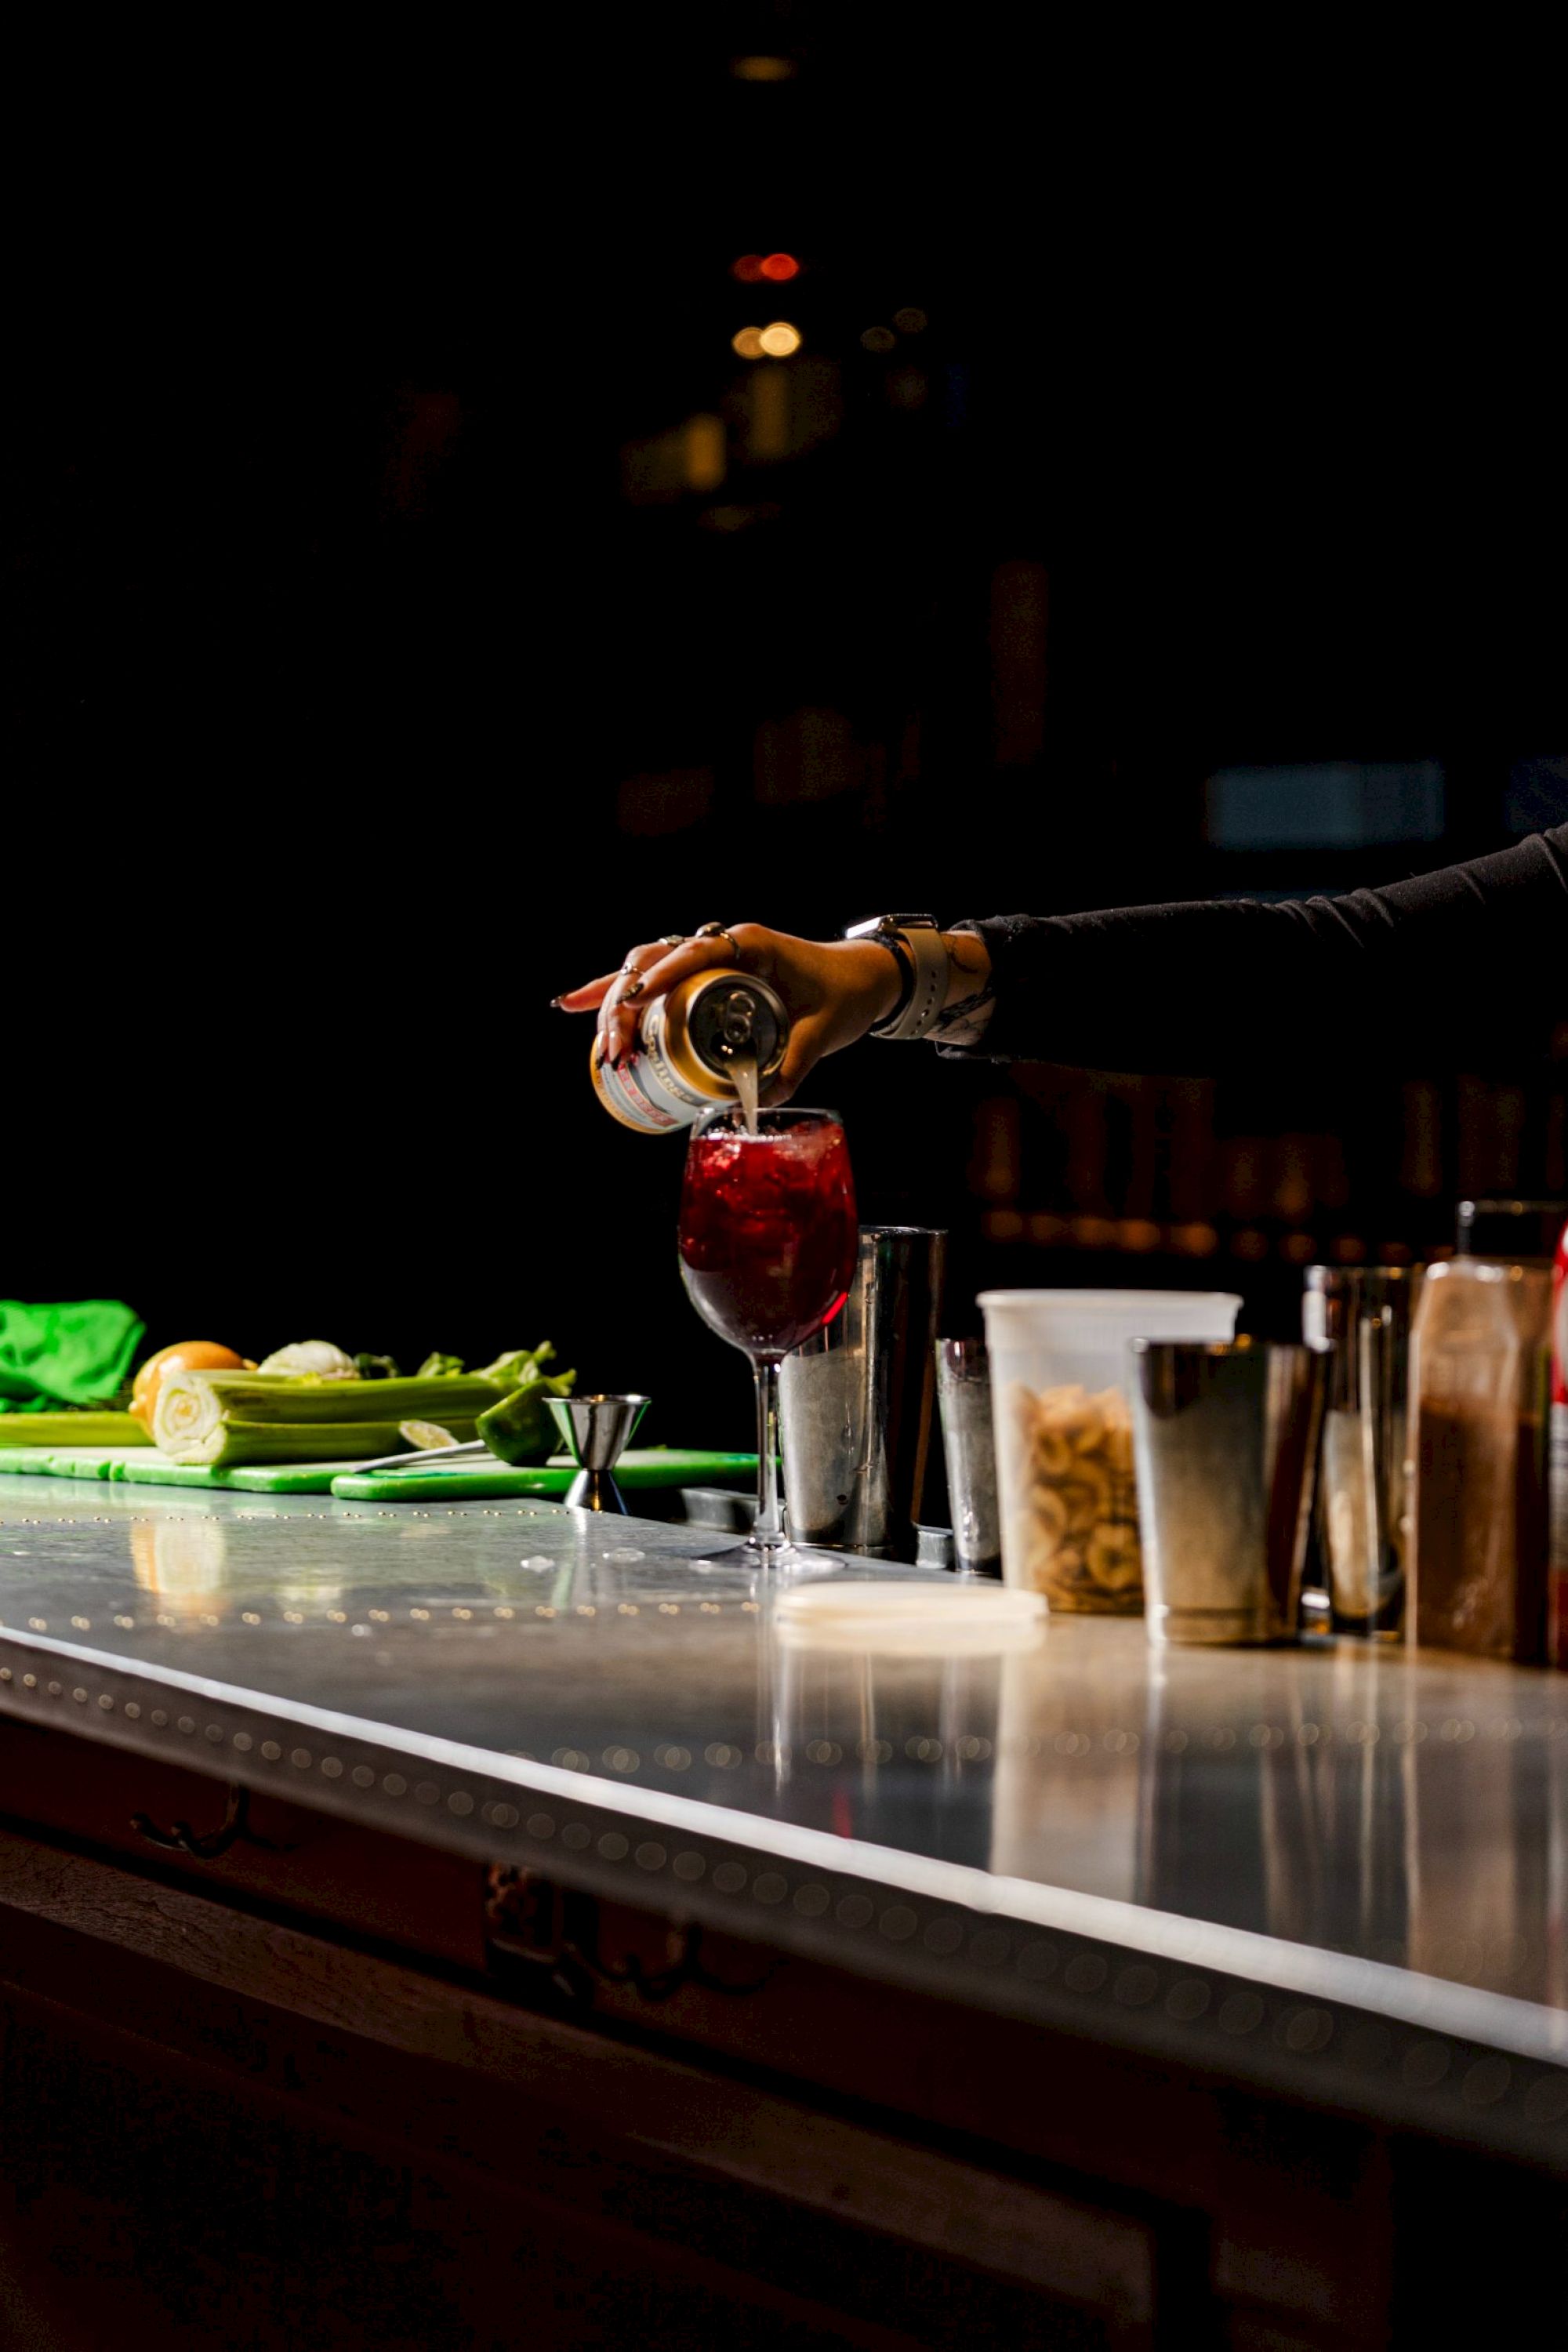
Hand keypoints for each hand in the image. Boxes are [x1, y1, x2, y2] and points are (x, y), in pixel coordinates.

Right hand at [554, 925, 903, 1104]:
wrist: (860, 978)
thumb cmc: (841, 995)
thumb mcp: (821, 1033)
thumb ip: (791, 1066)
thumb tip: (753, 1103)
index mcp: (749, 945)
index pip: (693, 955)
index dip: (660, 977)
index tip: (634, 1003)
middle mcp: (721, 945)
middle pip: (654, 960)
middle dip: (627, 1002)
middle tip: (617, 1047)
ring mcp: (708, 959)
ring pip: (644, 966)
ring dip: (614, 1000)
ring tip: (601, 1043)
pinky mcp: (701, 977)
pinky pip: (652, 980)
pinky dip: (615, 992)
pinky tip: (577, 1005)